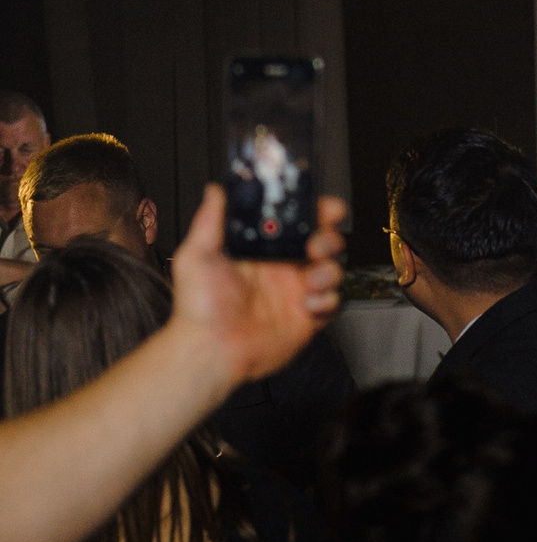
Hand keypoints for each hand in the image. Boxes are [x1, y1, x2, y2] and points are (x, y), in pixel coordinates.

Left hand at [171, 184, 344, 386]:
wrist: (209, 350)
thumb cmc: (199, 309)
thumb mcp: (197, 257)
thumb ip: (210, 221)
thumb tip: (216, 191)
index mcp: (262, 250)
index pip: (295, 223)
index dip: (314, 212)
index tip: (323, 207)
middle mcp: (282, 269)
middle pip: (323, 243)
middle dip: (329, 238)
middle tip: (317, 245)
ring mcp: (296, 293)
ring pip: (333, 270)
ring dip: (330, 270)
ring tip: (312, 280)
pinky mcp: (306, 318)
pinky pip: (332, 303)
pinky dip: (328, 300)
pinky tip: (308, 304)